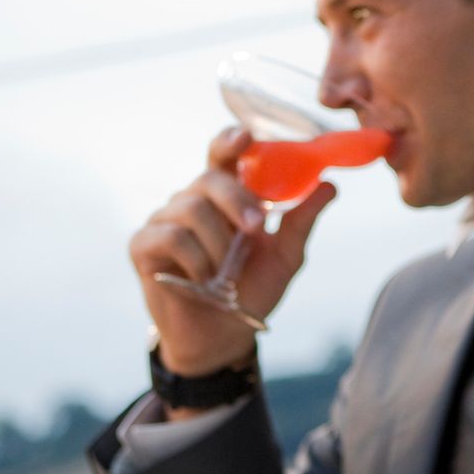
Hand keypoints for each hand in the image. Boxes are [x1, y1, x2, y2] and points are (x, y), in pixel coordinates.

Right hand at [128, 126, 335, 376]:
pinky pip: (171, 236)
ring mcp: (164, 221)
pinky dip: (195, 259)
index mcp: (226, 197)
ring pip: (191, 207)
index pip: (223, 155)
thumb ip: (302, 221)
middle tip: (255, 226)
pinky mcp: (143, 245)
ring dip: (218, 242)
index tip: (247, 137)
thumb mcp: (285, 256)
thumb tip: (330, 185)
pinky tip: (202, 279)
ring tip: (224, 271)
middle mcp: (193, 201)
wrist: (223, 336)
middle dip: (236, 198)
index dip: (231, 140)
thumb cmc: (251, 290)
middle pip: (209, 177)